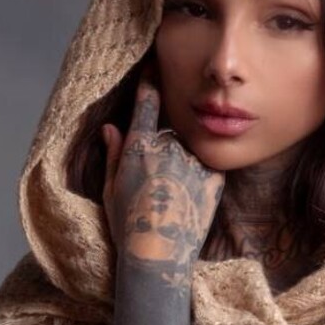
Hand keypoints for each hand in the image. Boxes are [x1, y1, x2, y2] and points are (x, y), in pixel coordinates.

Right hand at [101, 59, 224, 271]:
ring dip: (183, 166)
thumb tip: (111, 128)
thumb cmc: (127, 228)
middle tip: (157, 185)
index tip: (154, 67)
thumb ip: (113, 155)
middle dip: (165, 150)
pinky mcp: (214, 180)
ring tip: (172, 201)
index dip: (150, 83)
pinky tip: (188, 203)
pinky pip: (208, 169)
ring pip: (189, 152)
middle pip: (170, 134)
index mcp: (139, 147)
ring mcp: (193, 162)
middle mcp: (168, 148)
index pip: (147, 104)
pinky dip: (200, 180)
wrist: (159, 258)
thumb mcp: (111, 191)